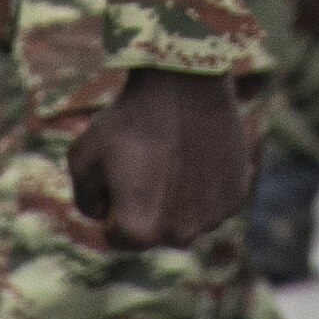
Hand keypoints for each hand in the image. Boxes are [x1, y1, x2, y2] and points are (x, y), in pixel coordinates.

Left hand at [68, 69, 248, 247]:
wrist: (184, 82)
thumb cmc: (130, 118)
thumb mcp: (83, 156)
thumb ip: (85, 199)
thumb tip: (104, 215)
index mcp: (139, 231)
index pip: (115, 233)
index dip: (109, 199)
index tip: (118, 168)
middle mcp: (179, 235)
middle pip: (152, 230)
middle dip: (144, 204)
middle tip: (147, 160)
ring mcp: (212, 219)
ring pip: (183, 218)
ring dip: (175, 197)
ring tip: (172, 154)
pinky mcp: (235, 198)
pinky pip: (210, 202)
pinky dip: (202, 185)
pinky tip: (196, 153)